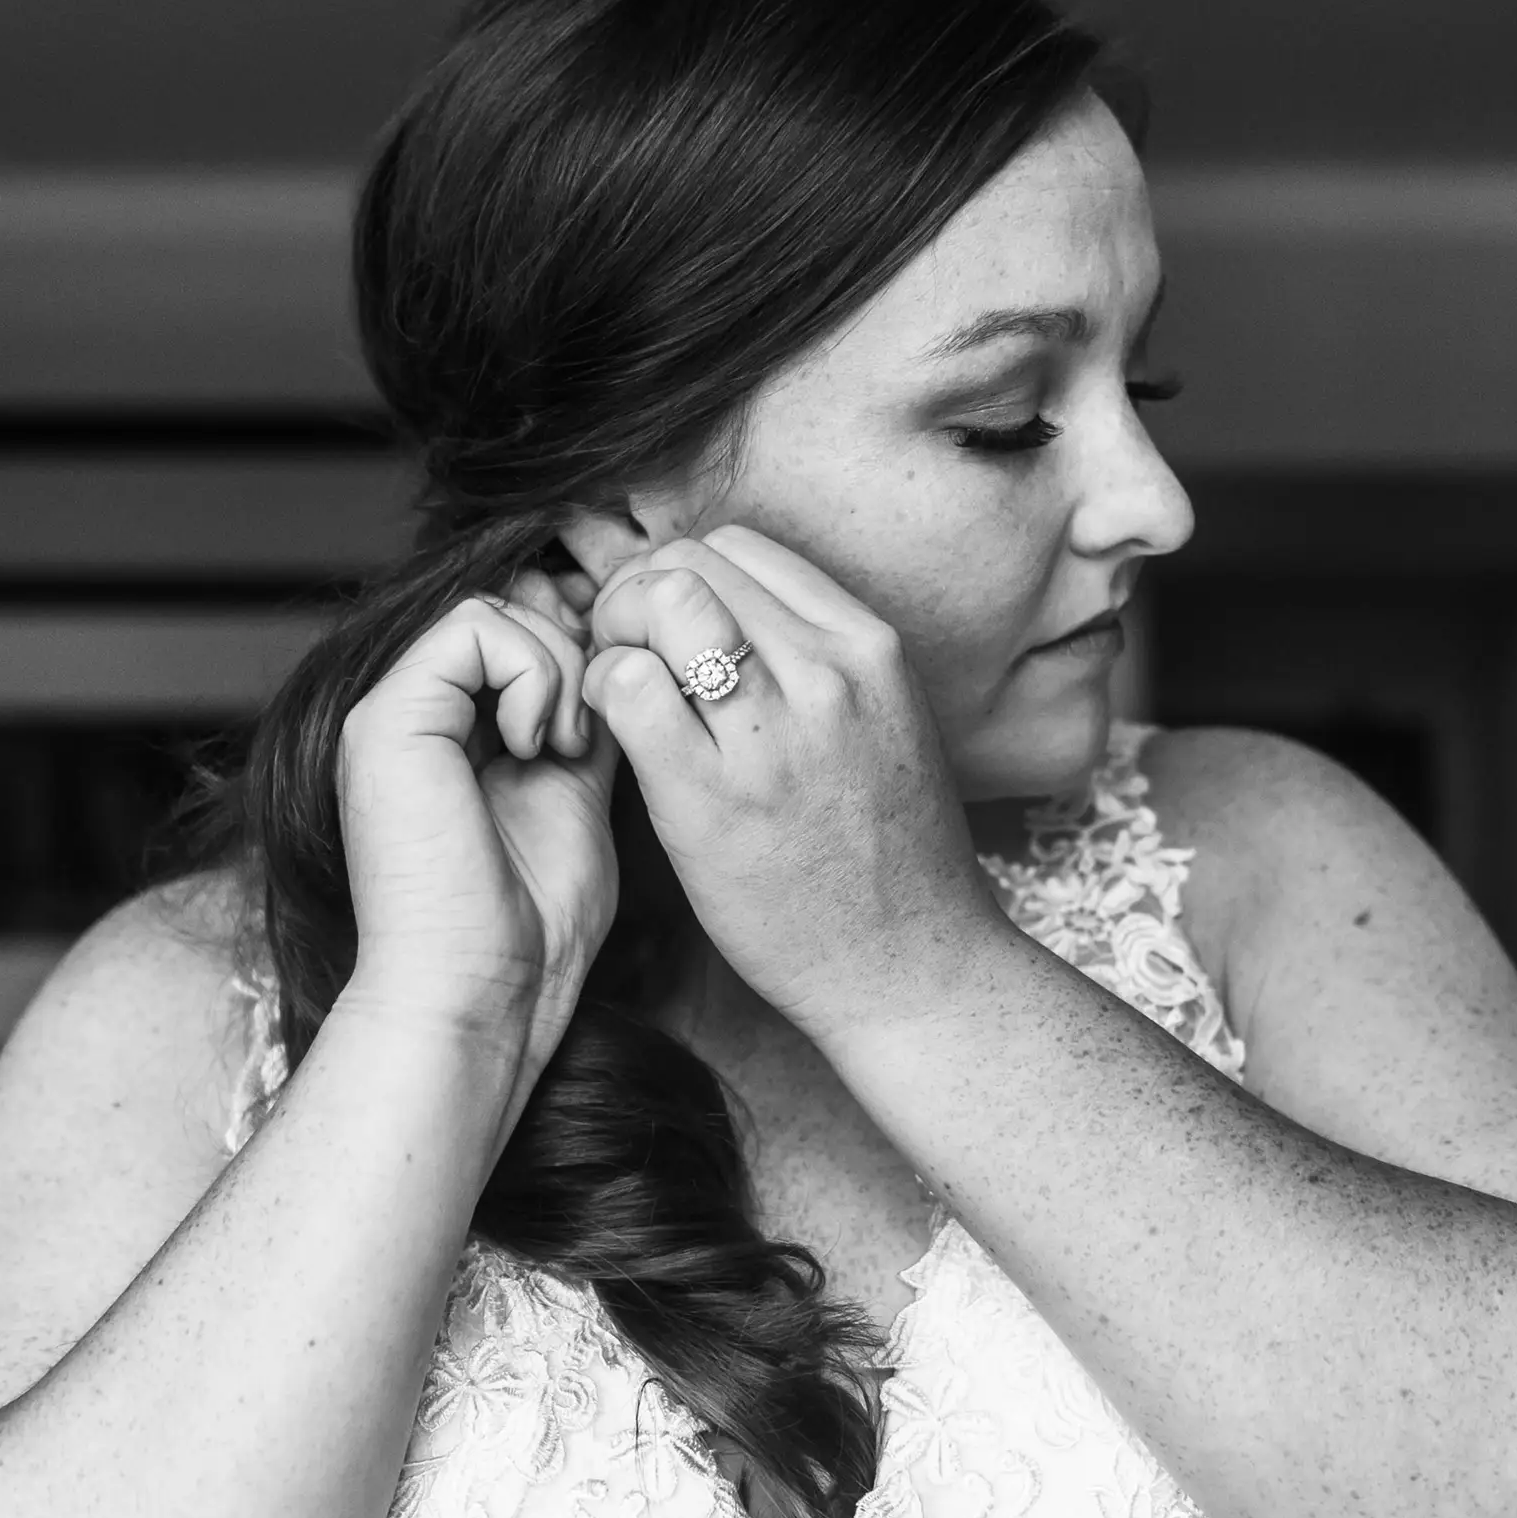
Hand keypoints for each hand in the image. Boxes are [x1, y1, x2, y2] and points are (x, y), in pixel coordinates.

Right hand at [335, 564, 618, 1097]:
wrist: (481, 996)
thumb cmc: (529, 928)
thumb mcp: (575, 798)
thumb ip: (581, 728)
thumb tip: (610, 666)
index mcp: (448, 736)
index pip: (516, 635)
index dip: (578, 652)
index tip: (609, 714)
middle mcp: (412, 718)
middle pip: (506, 610)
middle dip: (573, 654)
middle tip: (586, 736)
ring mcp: (391, 715)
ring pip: (490, 607)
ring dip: (556, 665)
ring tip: (561, 747)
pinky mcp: (386, 720)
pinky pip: (471, 628)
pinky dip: (529, 672)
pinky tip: (535, 746)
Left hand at [578, 524, 1009, 1037]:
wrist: (913, 969)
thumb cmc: (889, 858)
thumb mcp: (880, 725)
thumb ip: (814, 663)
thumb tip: (720, 615)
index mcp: (868, 648)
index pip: (740, 548)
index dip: (683, 577)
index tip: (668, 629)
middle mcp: (826, 674)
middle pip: (688, 563)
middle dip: (636, 596)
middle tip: (627, 656)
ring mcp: (772, 735)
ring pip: (657, 603)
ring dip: (614, 634)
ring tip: (619, 691)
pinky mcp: (713, 799)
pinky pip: (628, 688)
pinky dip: (602, 693)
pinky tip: (613, 733)